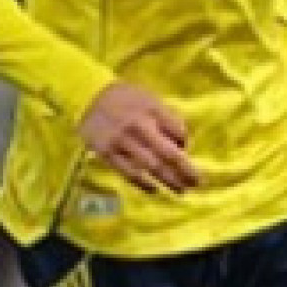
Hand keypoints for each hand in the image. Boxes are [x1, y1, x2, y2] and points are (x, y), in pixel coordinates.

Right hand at [80, 81, 198, 193]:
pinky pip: (129, 173)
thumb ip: (167, 118)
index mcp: (152, 109)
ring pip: (151, 167)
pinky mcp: (107, 153)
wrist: (88, 96)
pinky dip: (144, 184)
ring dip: (169, 181)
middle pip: (169, 154)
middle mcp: (139, 125)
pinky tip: (154, 190)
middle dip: (186, 171)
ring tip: (181, 190)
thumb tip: (182, 145)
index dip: (186, 145)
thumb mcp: (149, 98)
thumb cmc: (125, 99)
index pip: (179, 132)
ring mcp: (122, 140)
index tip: (186, 153)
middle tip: (198, 182)